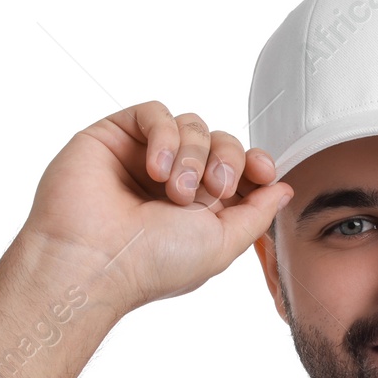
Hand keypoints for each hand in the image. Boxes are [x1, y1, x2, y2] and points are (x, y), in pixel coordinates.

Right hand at [20, 100, 292, 311]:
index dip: (255, 162)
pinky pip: (155, 113)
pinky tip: (156, 169)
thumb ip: (257, 215)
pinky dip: (165, 135)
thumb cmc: (152, 264)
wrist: (94, 262)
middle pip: (220, 141)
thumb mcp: (223, 245)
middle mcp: (171, 180)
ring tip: (175, 190)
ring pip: (191, 124)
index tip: (263, 171)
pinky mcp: (113, 136)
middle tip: (214, 189)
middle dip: (227, 159)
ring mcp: (142, 157)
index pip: (238, 166)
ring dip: (193, 153)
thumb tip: (283, 189)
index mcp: (199, 207)